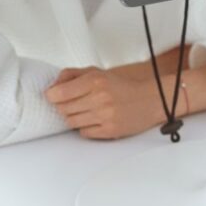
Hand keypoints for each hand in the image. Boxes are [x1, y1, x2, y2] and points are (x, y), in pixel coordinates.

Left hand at [45, 65, 164, 139]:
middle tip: (76, 102)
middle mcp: (99, 98)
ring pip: (71, 122)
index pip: (58, 93)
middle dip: (65, 106)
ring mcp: (105, 116)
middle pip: (62, 109)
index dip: (53, 95)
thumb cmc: (123, 86)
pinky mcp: (110, 130)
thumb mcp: (99, 73)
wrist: (153, 99)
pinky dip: (86, 127)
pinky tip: (96, 119)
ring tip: (87, 110)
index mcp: (96, 81)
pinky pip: (84, 132)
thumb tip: (52, 86)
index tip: (55, 95)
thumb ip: (72, 75)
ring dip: (75, 117)